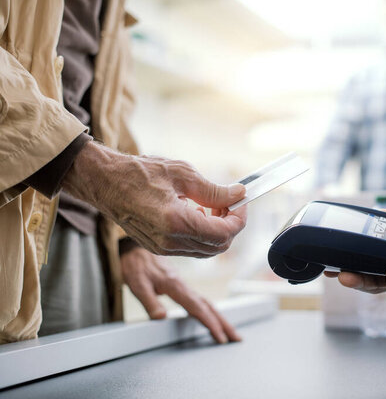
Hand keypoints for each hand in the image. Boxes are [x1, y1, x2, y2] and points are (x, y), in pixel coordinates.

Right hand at [63, 142, 246, 256]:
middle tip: (230, 203)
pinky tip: (197, 213)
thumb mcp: (183, 174)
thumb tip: (238, 195)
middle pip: (218, 247)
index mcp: (175, 222)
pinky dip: (202, 234)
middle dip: (230, 226)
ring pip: (206, 251)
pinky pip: (191, 249)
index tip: (241, 204)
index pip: (223, 233)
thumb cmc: (138, 173)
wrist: (105, 182)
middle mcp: (169, 242)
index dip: (238, 220)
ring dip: (218, 231)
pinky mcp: (158, 248)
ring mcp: (162, 248)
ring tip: (213, 206)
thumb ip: (214, 190)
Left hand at [121, 247, 240, 343]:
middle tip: (236, 338)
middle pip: (209, 306)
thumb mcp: (137, 284)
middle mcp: (183, 286)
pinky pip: (201, 300)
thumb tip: (161, 318)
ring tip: (231, 332)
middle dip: (223, 323)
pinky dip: (211, 311)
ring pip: (207, 303)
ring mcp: (184, 286)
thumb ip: (149, 301)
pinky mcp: (182, 286)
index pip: (197, 308)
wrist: (135, 249)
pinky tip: (213, 316)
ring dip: (220, 318)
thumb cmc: (136, 265)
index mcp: (175, 286)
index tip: (220, 336)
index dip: (209, 323)